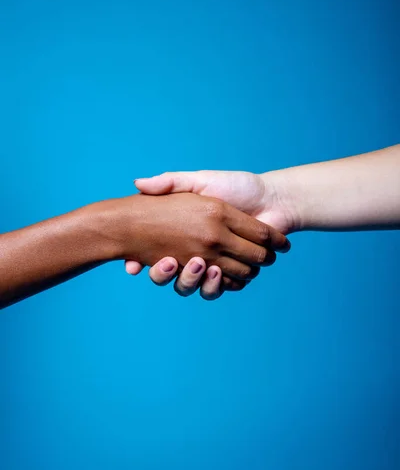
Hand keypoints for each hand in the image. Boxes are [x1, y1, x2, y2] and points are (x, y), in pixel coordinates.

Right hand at [118, 192, 286, 278]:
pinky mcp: (235, 274)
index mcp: (185, 234)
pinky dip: (217, 284)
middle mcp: (197, 252)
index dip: (140, 262)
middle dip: (166, 275)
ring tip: (201, 265)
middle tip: (171, 262)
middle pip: (171, 275)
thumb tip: (138, 183)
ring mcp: (216, 264)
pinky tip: (215, 272)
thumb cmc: (236, 186)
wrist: (272, 199)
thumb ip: (171, 181)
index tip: (132, 265)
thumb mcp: (199, 181)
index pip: (156, 253)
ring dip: (193, 281)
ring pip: (195, 286)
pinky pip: (220, 288)